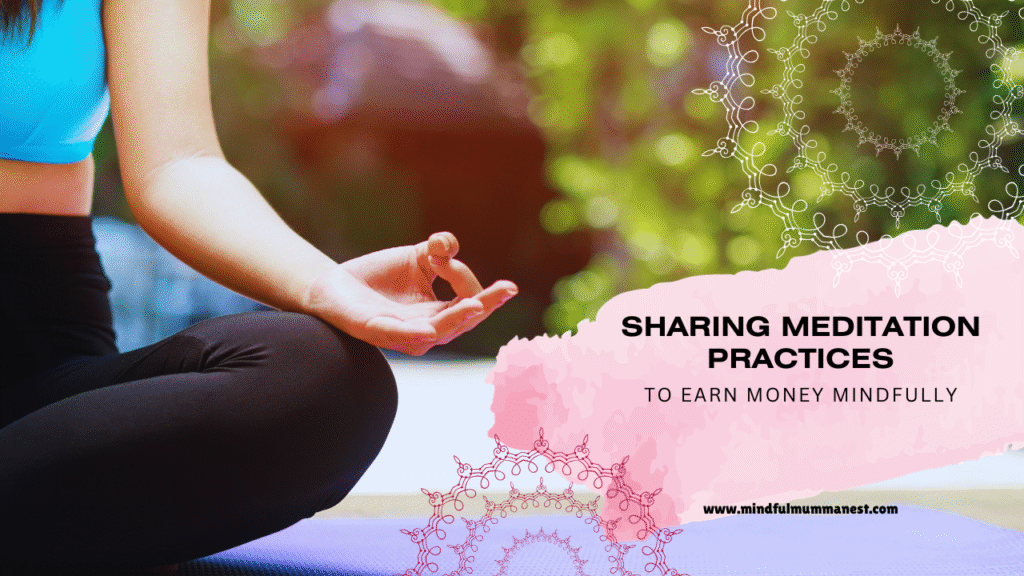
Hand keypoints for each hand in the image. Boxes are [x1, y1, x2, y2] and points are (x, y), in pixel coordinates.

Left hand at [304, 232, 517, 354]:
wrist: (333, 285)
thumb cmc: (380, 277)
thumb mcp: (416, 257)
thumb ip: (439, 250)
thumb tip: (448, 245)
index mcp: (438, 314)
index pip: (469, 303)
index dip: (478, 287)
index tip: (481, 271)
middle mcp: (425, 330)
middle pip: (462, 321)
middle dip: (485, 305)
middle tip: (505, 290)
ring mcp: (401, 334)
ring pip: (437, 331)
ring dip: (457, 319)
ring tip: (477, 304)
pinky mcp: (374, 331)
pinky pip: (397, 335)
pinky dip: (415, 333)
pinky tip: (430, 330)